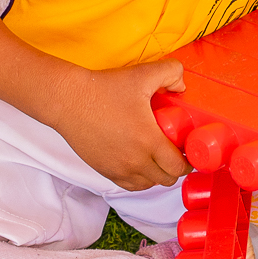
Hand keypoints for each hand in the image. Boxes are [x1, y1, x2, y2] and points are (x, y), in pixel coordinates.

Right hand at [55, 60, 191, 191]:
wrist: (69, 101)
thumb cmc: (103, 89)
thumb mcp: (142, 74)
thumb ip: (171, 73)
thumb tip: (182, 87)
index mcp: (149, 142)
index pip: (178, 166)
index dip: (188, 162)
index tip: (188, 151)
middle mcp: (135, 161)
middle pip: (166, 179)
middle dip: (175, 169)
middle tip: (175, 153)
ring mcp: (119, 169)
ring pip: (148, 185)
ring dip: (157, 175)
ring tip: (158, 159)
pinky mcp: (105, 171)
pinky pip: (129, 186)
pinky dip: (140, 179)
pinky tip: (140, 165)